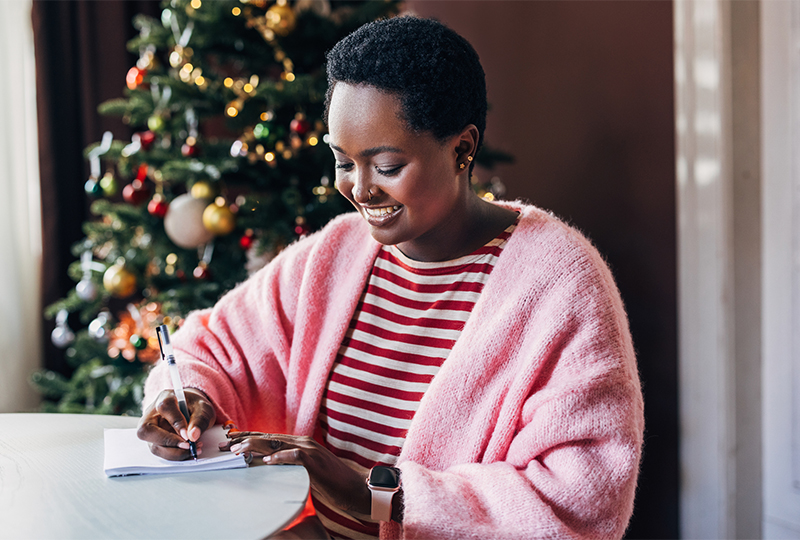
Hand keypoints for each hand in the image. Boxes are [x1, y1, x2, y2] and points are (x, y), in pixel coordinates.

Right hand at [137, 388, 215, 459]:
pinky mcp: (155, 442)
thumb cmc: (195, 406)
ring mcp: (151, 430)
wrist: (191, 410)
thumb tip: (193, 436)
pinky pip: (161, 452)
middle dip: (168, 442)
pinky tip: (189, 452)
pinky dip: (176, 455)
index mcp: (165, 398)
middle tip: (188, 446)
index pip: (165, 408)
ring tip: (194, 449)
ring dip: (174, 452)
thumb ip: (200, 419)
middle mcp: (152, 415)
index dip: (176, 422)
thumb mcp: (203, 408)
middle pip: (146, 431)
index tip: (188, 435)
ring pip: (153, 446)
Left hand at [221, 431, 370, 516]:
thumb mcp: (305, 471)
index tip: (229, 440)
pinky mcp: (315, 462)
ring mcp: (309, 450)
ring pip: (277, 443)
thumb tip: (267, 465)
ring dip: (255, 446)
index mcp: (299, 443)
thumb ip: (289, 464)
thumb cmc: (330, 483)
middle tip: (224, 445)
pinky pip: (295, 457)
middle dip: (243, 440)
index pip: (268, 437)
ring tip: (237, 451)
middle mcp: (302, 442)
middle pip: (268, 437)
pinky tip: (267, 460)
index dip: (247, 437)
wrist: (355, 488)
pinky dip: (280, 457)